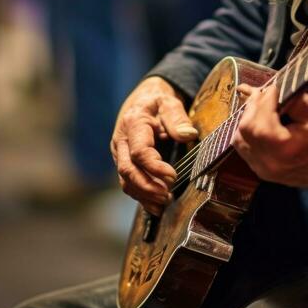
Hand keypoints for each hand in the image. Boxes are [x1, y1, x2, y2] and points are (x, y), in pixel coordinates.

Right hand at [111, 77, 197, 214]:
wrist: (142, 99)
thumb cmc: (157, 101)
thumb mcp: (169, 101)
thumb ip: (177, 118)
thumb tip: (188, 134)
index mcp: (133, 124)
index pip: (139, 152)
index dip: (155, 168)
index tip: (174, 177)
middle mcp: (121, 141)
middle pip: (128, 170)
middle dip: (147, 187)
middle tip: (168, 196)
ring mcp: (119, 154)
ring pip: (125, 180)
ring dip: (144, 195)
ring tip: (165, 203)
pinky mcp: (123, 162)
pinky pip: (128, 183)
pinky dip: (141, 197)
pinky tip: (156, 207)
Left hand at [232, 84, 307, 193]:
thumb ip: (292, 99)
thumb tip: (272, 89)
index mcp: (283, 148)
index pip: (260, 119)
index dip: (264, 99)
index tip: (273, 87)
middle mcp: (268, 162)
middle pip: (245, 128)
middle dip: (252, 107)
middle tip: (264, 93)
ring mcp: (263, 169)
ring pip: (239, 139)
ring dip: (247, 119)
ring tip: (260, 106)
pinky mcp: (262, 172)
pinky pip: (244, 149)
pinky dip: (247, 133)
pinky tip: (259, 121)